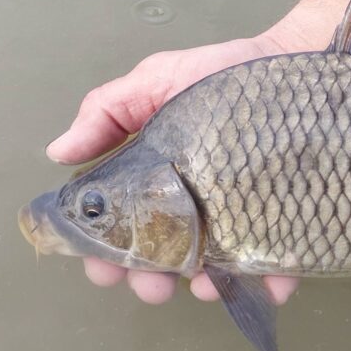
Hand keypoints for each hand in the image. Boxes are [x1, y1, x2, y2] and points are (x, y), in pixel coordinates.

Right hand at [46, 33, 300, 305]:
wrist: (291, 63)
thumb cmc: (220, 77)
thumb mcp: (156, 82)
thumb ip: (107, 113)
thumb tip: (59, 152)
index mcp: (156, 184)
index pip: (122, 228)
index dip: (105, 253)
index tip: (100, 267)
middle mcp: (194, 211)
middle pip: (164, 260)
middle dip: (150, 281)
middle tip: (152, 285)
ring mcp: (240, 223)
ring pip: (217, 271)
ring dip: (206, 287)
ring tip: (205, 283)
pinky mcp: (285, 225)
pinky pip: (279, 265)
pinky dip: (272, 284)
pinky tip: (267, 286)